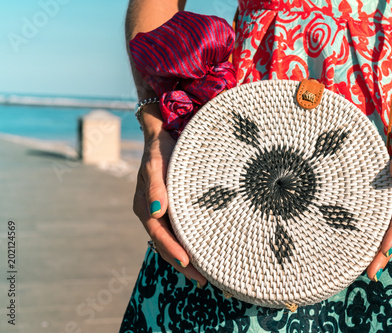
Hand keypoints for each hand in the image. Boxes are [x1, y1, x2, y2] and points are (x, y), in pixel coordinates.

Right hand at [133, 105, 206, 287]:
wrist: (162, 137)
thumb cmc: (159, 150)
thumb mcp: (155, 164)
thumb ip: (155, 185)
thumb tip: (157, 211)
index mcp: (145, 207)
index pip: (159, 235)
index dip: (172, 250)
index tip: (188, 263)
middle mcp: (153, 214)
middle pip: (167, 245)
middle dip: (183, 263)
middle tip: (203, 279)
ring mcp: (163, 213)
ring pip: (174, 241)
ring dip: (188, 258)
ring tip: (206, 274)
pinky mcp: (174, 209)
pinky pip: (181, 232)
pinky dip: (190, 244)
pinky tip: (203, 253)